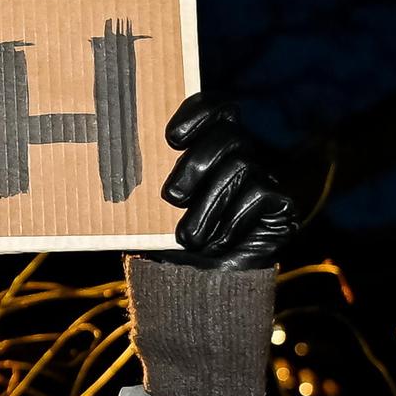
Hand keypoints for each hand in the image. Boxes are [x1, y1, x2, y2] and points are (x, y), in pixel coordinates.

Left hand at [157, 93, 298, 269]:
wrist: (197, 286)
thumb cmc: (165, 240)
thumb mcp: (145, 206)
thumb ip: (142, 178)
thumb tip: (114, 154)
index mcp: (206, 148)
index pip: (214, 109)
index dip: (198, 112)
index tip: (172, 139)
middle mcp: (239, 157)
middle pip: (229, 134)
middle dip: (196, 164)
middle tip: (172, 197)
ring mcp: (263, 179)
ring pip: (241, 166)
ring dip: (209, 205)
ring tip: (188, 237)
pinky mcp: (281, 205)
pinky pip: (260, 195)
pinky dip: (232, 220)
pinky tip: (218, 241)